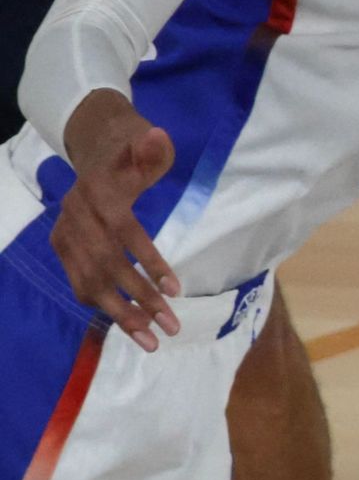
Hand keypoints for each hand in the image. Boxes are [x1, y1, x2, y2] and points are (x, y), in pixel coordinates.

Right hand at [48, 90, 181, 349]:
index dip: (148, 262)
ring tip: (152, 341)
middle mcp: (77, 218)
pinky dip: (103, 307)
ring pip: (89, 284)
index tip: (175, 290)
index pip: (124, 234)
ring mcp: (65, 236)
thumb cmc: (132, 153)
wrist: (96, 151)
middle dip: (139, 300)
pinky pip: (80, 284)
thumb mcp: (147, 145)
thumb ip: (151, 149)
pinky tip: (131, 327)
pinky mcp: (62, 249)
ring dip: (121, 316)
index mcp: (99, 194)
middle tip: (172, 327)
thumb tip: (155, 138)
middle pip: (106, 267)